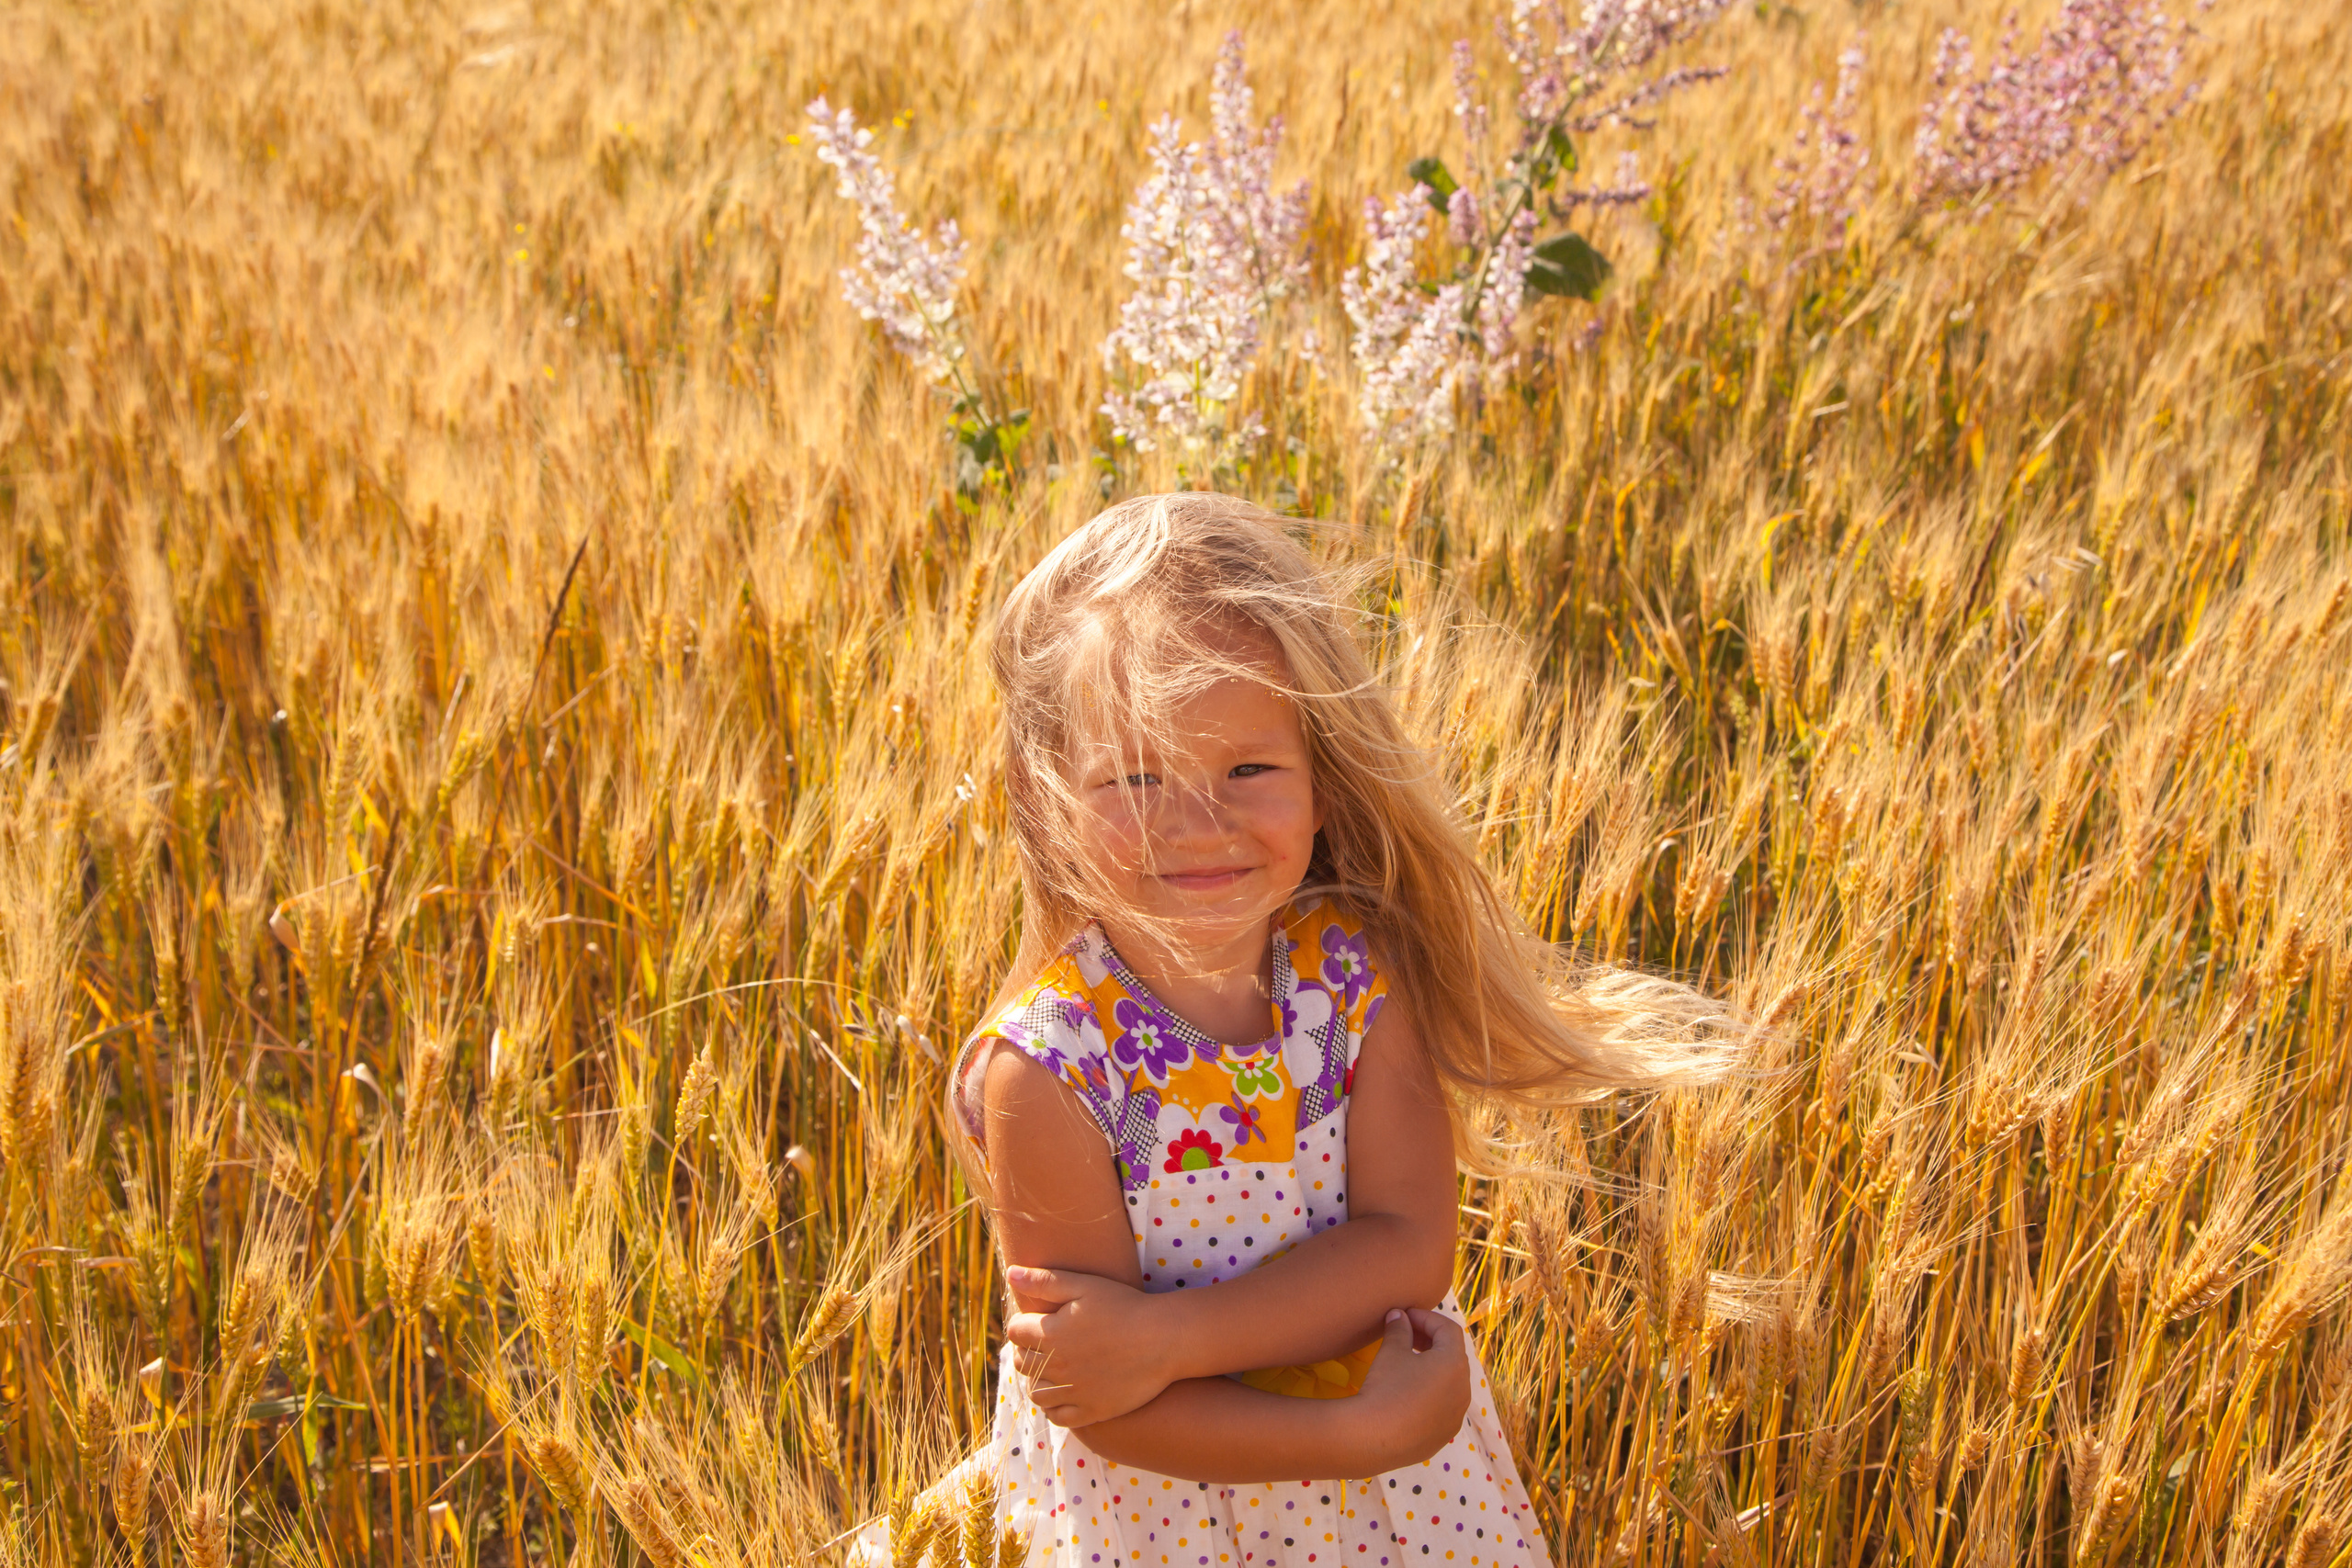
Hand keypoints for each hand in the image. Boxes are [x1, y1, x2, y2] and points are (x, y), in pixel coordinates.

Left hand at [1006, 1266, 1178, 1427]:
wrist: (1164, 1339)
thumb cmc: (1125, 1305)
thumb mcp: (1085, 1285)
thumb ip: (1044, 1281)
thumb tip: (1010, 1275)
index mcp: (1051, 1334)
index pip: (1015, 1332)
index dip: (1024, 1323)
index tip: (1039, 1319)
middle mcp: (1057, 1367)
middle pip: (1021, 1362)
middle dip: (1028, 1349)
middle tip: (1046, 1341)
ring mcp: (1074, 1392)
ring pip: (1036, 1392)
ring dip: (1038, 1379)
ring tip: (1053, 1367)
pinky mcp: (1091, 1411)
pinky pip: (1057, 1416)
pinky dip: (1054, 1406)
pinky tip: (1064, 1391)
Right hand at [1353, 1307, 1469, 1469]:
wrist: (1374, 1439)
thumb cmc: (1386, 1387)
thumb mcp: (1391, 1352)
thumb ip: (1399, 1329)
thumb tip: (1398, 1316)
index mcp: (1454, 1364)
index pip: (1448, 1330)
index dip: (1427, 1318)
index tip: (1405, 1315)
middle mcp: (1463, 1390)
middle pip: (1453, 1356)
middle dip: (1431, 1341)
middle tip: (1407, 1334)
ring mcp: (1456, 1416)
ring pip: (1450, 1383)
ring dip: (1432, 1368)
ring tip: (1406, 1363)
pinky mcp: (1444, 1435)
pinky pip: (1443, 1407)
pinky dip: (1430, 1394)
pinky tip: (1407, 1395)